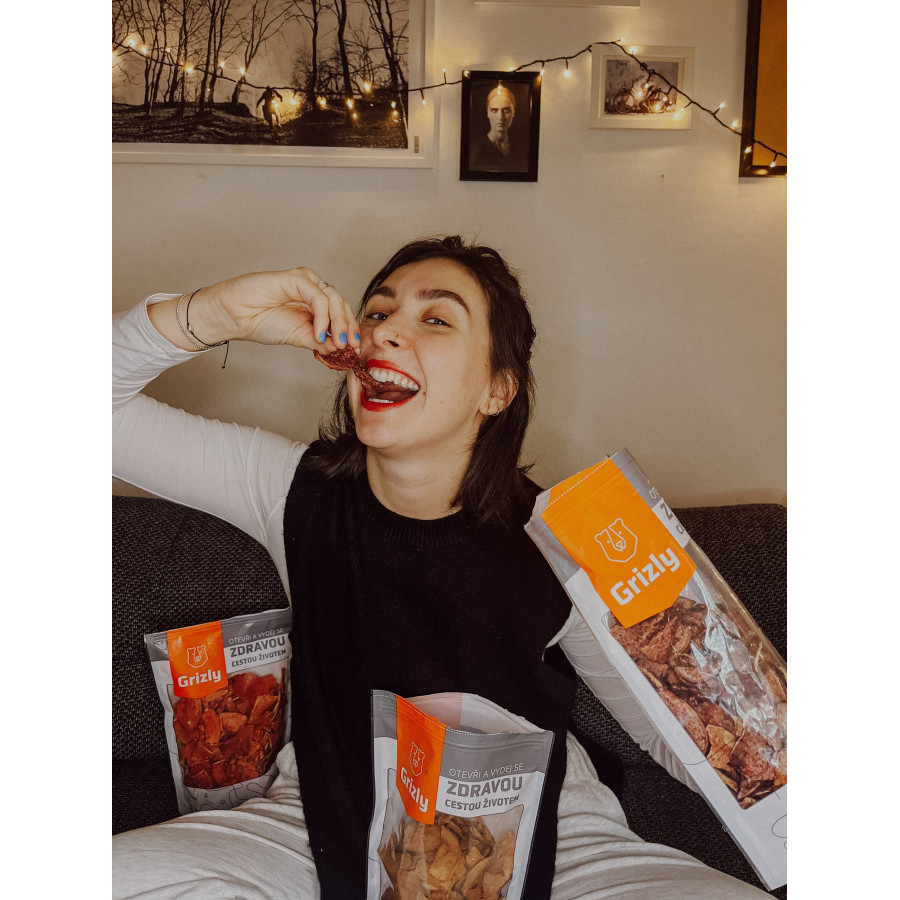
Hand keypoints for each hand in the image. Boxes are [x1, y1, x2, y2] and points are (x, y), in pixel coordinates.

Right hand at [150, 267, 358, 354]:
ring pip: (333, 299)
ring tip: (337, 342)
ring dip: (338, 323)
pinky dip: (322, 317)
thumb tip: (341, 348)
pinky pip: (318, 297)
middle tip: (349, 346)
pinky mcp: (296, 278)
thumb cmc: (260, 322)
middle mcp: (312, 289)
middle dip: (348, 326)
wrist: (236, 316)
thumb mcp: (298, 337)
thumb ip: (319, 341)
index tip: (355, 348)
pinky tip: (318, 333)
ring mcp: (305, 281)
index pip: (340, 312)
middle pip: (340, 304)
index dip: (350, 328)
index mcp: (314, 302)